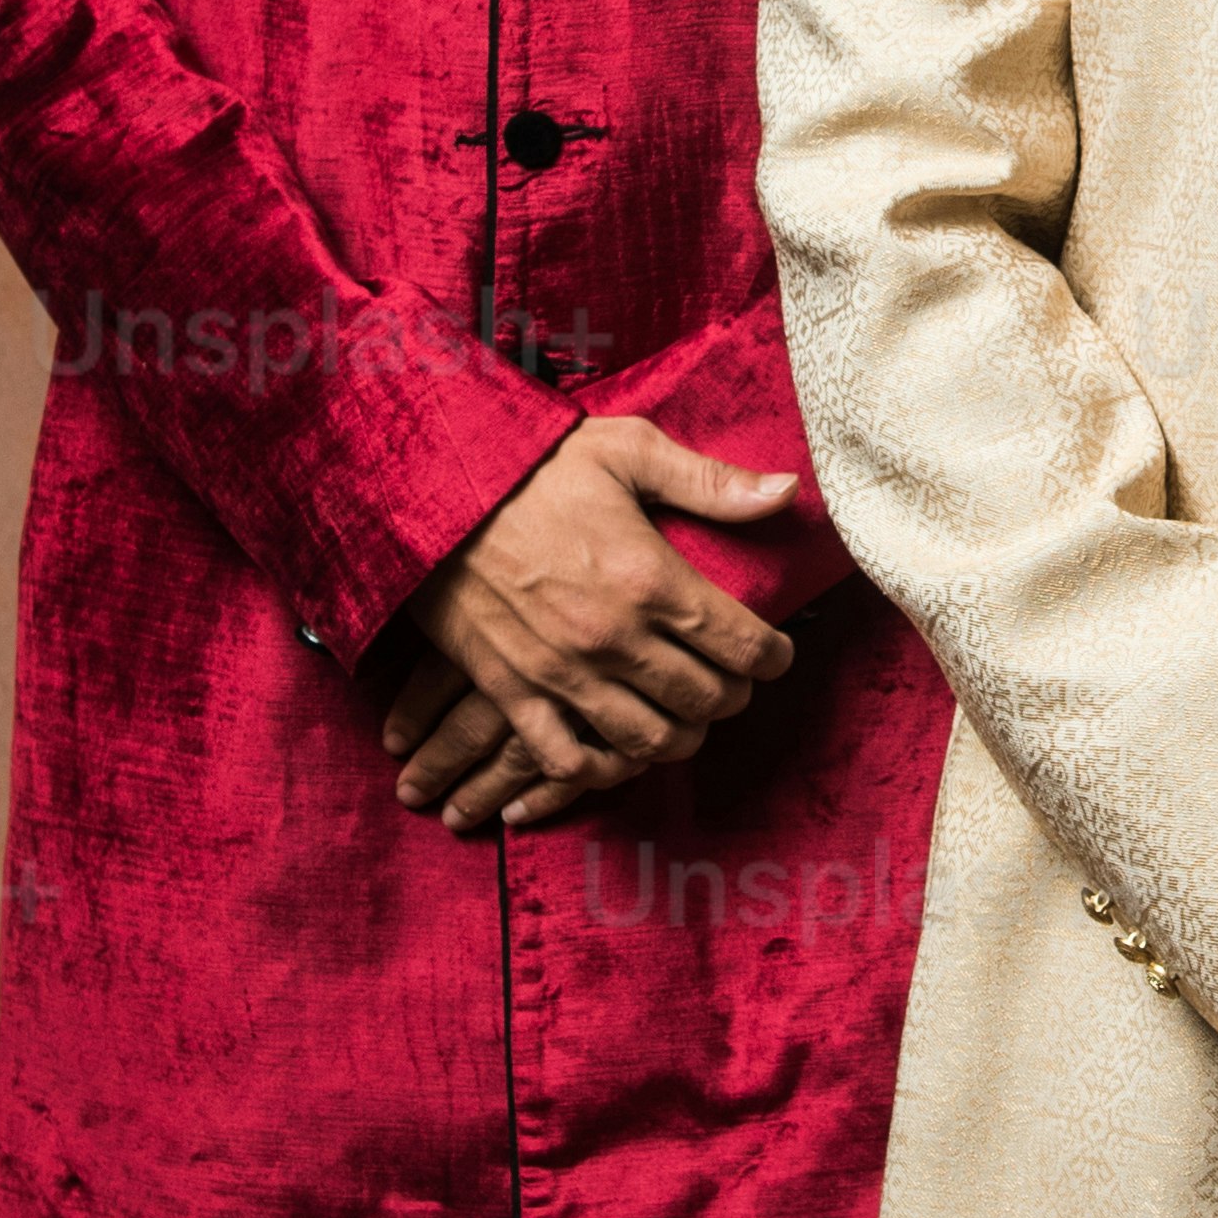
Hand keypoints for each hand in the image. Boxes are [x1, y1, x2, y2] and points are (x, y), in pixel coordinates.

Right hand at [370, 418, 799, 835]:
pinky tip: (616, 750)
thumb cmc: (531, 464)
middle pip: (708, 700)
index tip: (774, 650)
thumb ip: (711, 481)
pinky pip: (569, 760)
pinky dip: (601, 768)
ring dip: (680, 735)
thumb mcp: (627, 449)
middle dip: (734, 694)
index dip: (775, 656)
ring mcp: (563, 672)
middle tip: (731, 677)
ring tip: (683, 712)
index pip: (746, 646)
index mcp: (651, 578)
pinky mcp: (514, 691)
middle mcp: (615, 637)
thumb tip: (787, 492)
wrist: (430, 489)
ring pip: (651, 742)